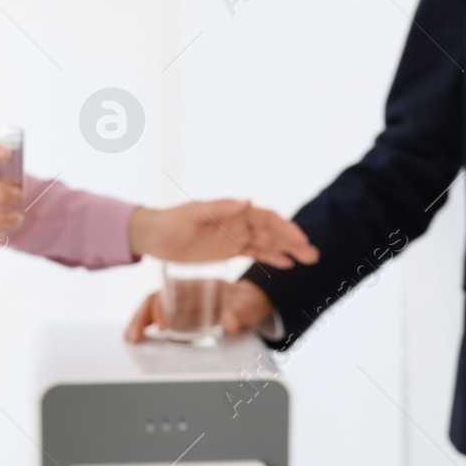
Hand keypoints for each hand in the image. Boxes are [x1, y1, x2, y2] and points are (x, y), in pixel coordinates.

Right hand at [125, 279, 273, 342]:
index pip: (173, 291)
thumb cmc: (247, 301)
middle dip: (142, 316)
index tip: (163, 326)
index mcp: (198, 285)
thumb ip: (239, 313)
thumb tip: (229, 323)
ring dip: (139, 321)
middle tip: (135, 335)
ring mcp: (181, 304)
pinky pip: (158, 318)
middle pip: (156, 299)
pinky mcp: (180, 316)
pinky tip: (137, 336)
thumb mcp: (247, 306)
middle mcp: (185, 292)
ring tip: (131, 337)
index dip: (164, 307)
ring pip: (153, 308)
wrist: (251, 304)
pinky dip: (146, 326)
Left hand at [127, 200, 317, 267]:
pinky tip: (286, 264)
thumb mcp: (193, 214)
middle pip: (272, 232)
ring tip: (307, 260)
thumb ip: (221, 208)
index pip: (266, 219)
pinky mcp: (228, 250)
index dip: (285, 228)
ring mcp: (234, 237)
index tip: (299, 240)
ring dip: (287, 251)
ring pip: (267, 244)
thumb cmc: (170, 222)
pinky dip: (271, 258)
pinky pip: (254, 253)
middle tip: (312, 255)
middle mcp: (238, 223)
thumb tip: (248, 201)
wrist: (153, 235)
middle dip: (293, 242)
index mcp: (233, 211)